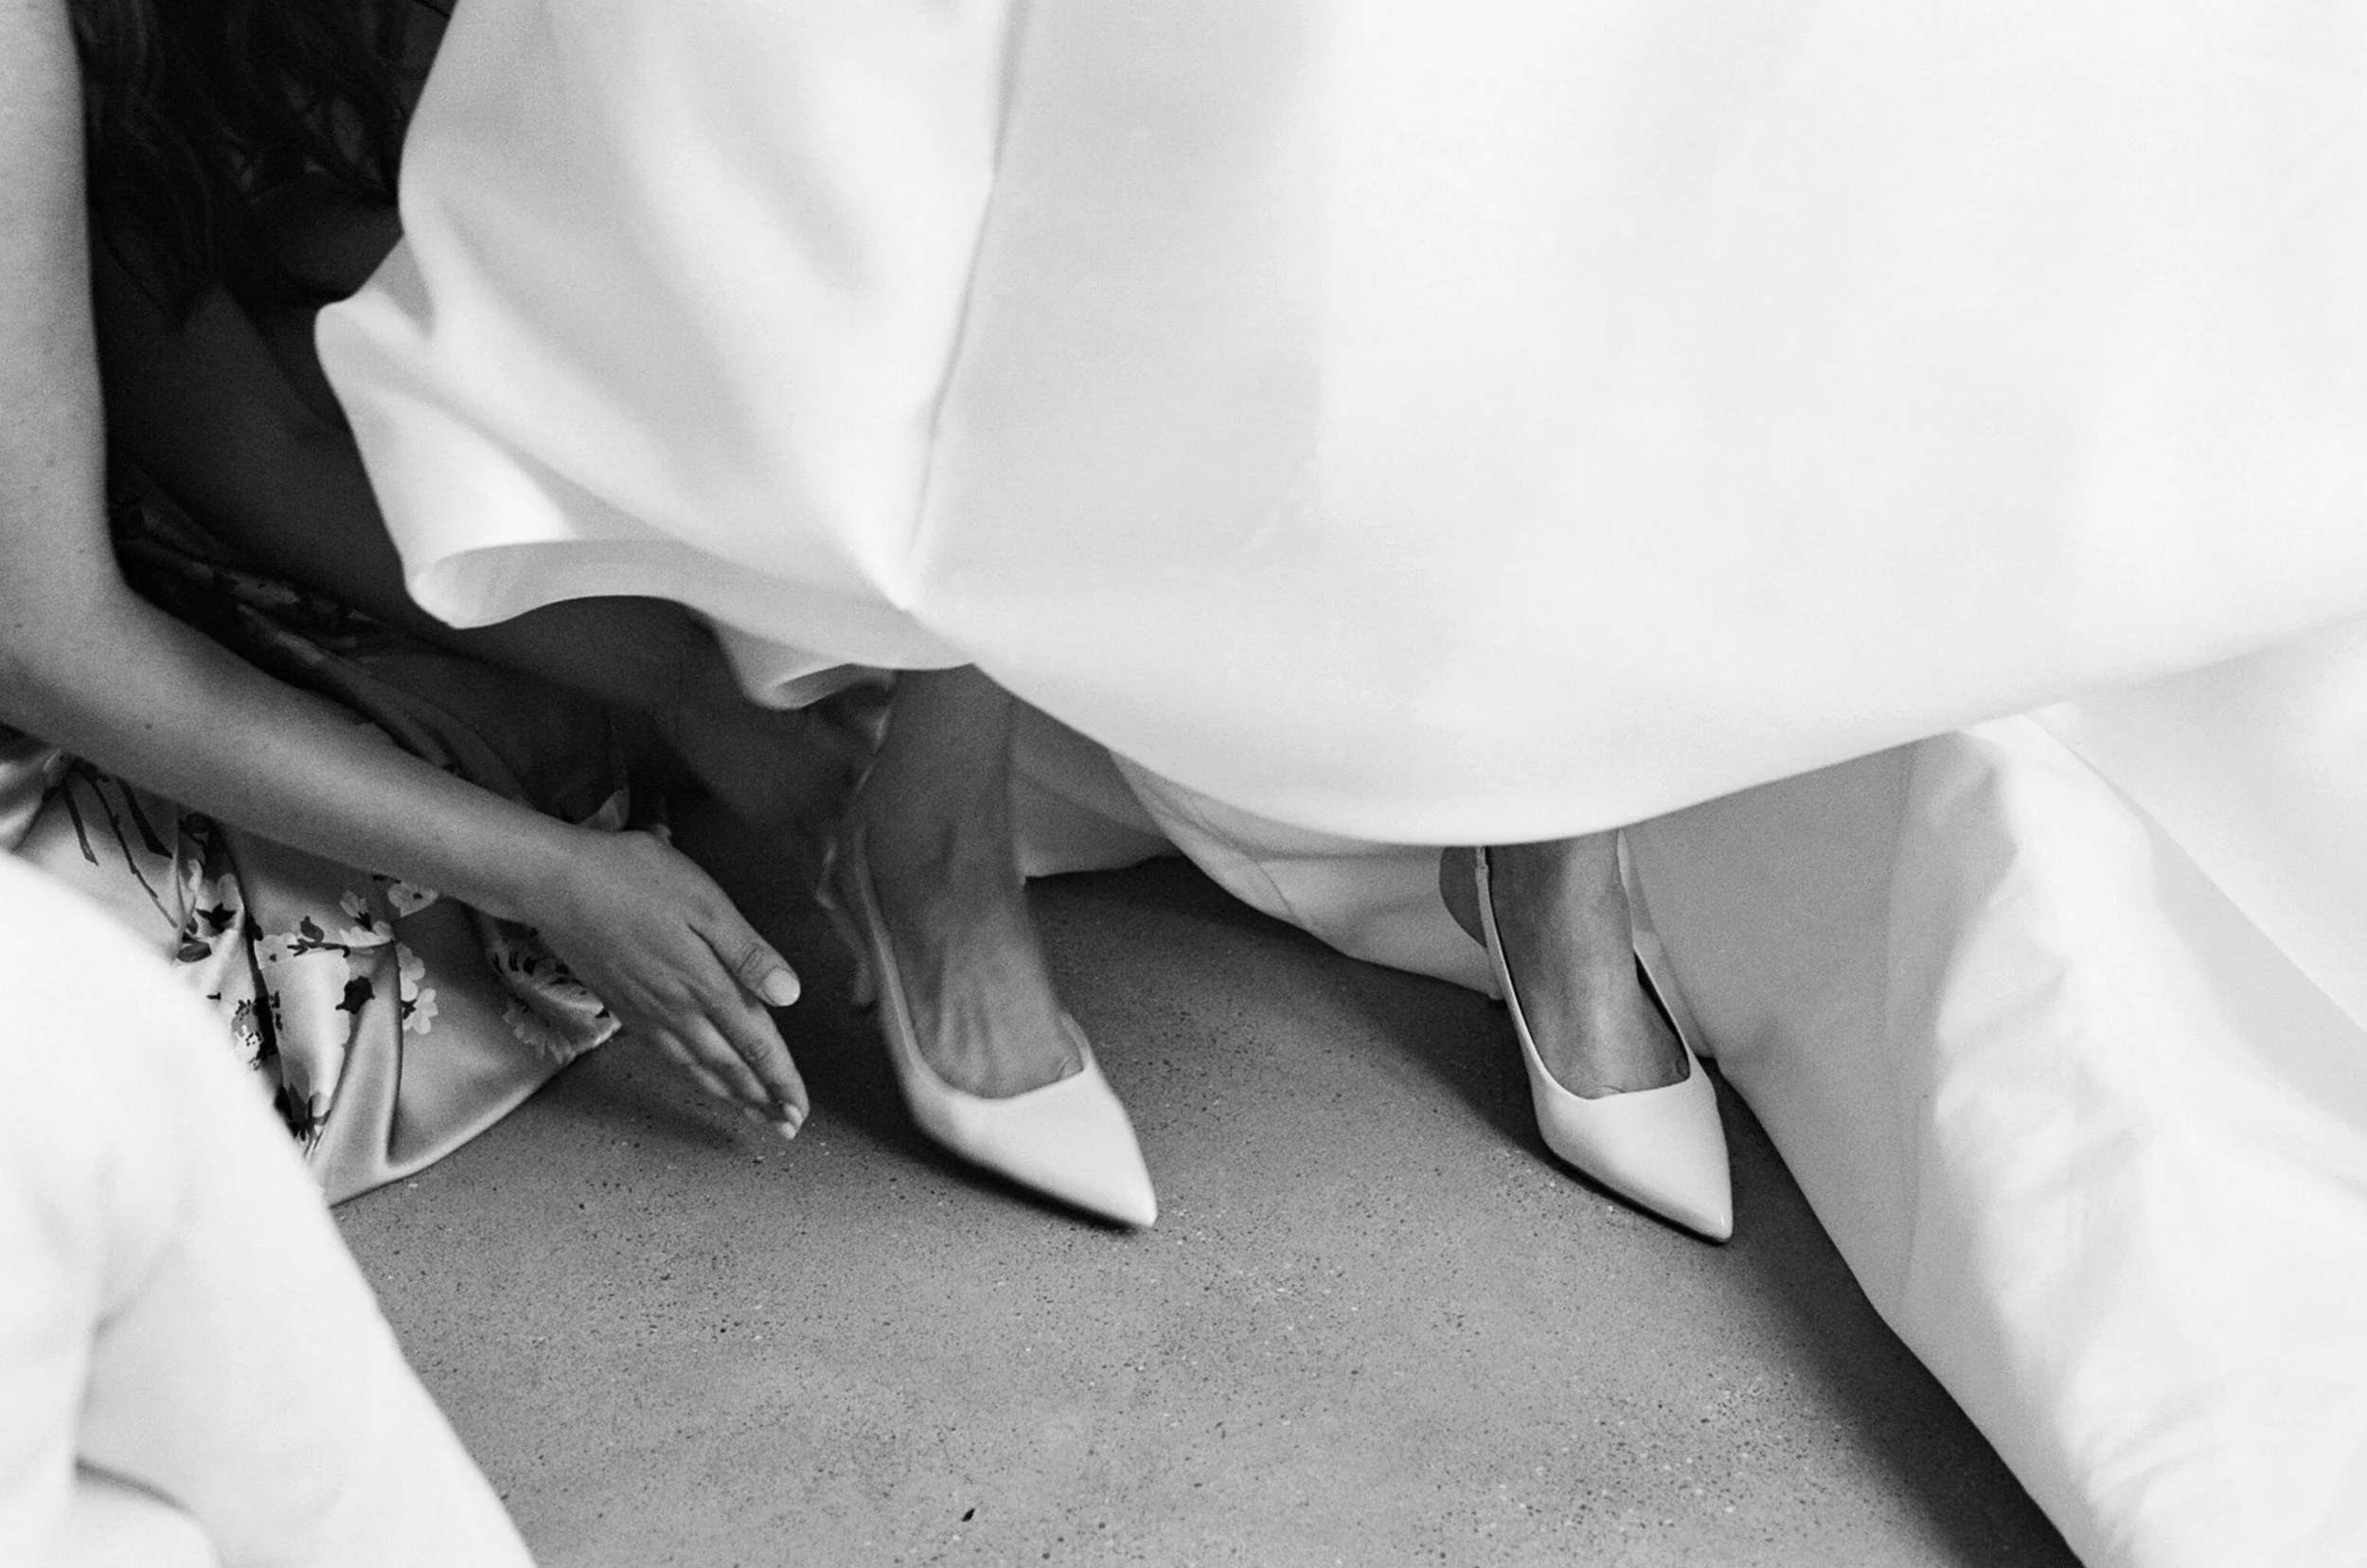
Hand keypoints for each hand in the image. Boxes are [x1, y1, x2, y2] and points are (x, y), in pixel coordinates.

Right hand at [524, 827, 808, 1134]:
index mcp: (706, 983)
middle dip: (763, 1100)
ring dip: (731, 1095)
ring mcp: (648, 1013)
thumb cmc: (634, 879)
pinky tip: (701, 1079)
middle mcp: (678, 1009)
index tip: (801, 1110)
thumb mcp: (705, 903)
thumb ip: (747, 953)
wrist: (557, 884)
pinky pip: (669, 1055)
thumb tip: (789, 995)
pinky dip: (694, 1077)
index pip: (757, 1044)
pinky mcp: (625, 1008)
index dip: (782, 1080)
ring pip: (698, 1068)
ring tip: (755, 1116)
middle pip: (730, 1067)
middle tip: (788, 1128)